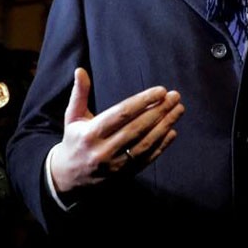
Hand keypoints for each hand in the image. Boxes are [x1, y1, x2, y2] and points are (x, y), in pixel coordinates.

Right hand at [50, 68, 183, 192]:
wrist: (68, 178)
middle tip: (175, 97)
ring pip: (145, 144)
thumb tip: (80, 70)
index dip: (143, 101)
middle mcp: (103, 150)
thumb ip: (79, 94)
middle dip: (159, 110)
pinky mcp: (124, 175)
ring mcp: (115, 165)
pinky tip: (172, 131)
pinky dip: (161, 146)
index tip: (161, 90)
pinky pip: (147, 159)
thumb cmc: (74, 140)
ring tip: (178, 110)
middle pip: (137, 128)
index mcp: (90, 133)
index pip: (121, 113)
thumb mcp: (73, 117)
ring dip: (165, 126)